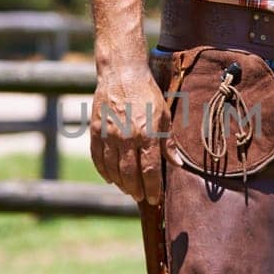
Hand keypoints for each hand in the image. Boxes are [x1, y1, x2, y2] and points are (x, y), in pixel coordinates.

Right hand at [90, 59, 169, 206]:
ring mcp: (109, 135)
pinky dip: (103, 171)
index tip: (155, 200)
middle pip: (130, 174)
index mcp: (147, 134)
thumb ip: (168, 142)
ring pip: (113, 169)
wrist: (121, 73)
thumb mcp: (164, 115)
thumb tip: (177, 164)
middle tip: (141, 197)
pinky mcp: (96, 131)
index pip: (150, 170)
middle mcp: (127, 137)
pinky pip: (98, 158)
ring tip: (128, 190)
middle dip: (137, 190)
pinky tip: (110, 179)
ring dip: (121, 183)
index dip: (152, 188)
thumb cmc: (148, 94)